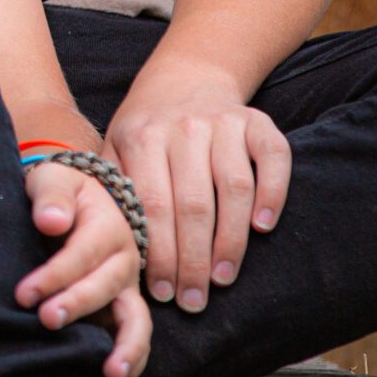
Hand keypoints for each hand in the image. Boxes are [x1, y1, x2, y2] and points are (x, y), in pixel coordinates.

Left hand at [17, 158, 151, 376]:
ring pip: (136, 320)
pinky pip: (134, 335)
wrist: (78, 198)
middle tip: (46, 320)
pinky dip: (131, 358)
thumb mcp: (54, 179)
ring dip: (126, 347)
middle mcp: (124, 259)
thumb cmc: (60, 191)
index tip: (24, 294)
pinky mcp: (122, 308)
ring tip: (111, 373)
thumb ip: (52, 196)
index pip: (82, 254)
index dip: (55, 275)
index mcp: (108, 226)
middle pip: (105, 287)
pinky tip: (113, 376)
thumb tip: (51, 221)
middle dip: (77, 306)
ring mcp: (127, 287)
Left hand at [105, 65, 291, 312]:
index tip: (161, 293)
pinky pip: (272, 158)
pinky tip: (262, 227)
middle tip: (194, 301)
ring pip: (233, 187)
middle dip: (193, 260)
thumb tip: (104, 247)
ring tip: (222, 277)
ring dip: (231, 240)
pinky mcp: (257, 121)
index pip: (151, 205)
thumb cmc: (145, 128)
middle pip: (192, 204)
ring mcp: (223, 122)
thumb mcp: (114, 146)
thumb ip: (110, 189)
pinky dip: (272, 193)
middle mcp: (183, 128)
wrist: (185, 76)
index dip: (159, 253)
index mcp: (142, 136)